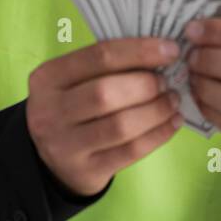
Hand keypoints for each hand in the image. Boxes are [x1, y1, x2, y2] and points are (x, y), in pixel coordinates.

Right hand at [26, 37, 182, 197]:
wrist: (53, 160)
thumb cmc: (74, 107)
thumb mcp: (74, 81)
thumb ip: (107, 65)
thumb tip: (161, 52)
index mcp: (48, 78)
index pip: (99, 56)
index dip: (140, 51)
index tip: (171, 49)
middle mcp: (50, 111)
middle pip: (106, 93)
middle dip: (146, 85)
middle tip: (166, 82)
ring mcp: (65, 145)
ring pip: (121, 126)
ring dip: (156, 110)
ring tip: (172, 101)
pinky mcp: (86, 170)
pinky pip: (130, 151)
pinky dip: (159, 134)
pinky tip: (172, 122)